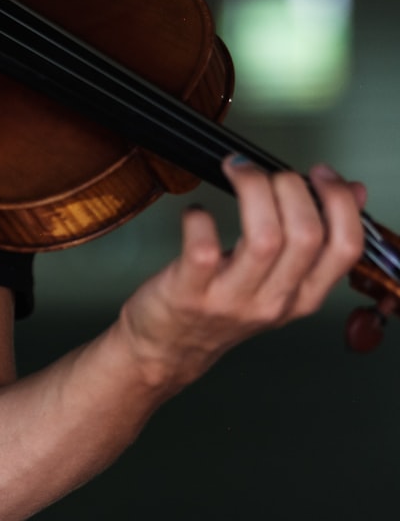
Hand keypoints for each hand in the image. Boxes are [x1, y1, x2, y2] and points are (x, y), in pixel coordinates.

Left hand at [118, 156, 365, 387]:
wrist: (167, 349)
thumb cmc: (219, 309)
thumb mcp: (278, 281)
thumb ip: (313, 242)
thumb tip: (353, 193)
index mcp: (303, 295)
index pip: (345, 247)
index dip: (340, 202)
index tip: (321, 173)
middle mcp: (274, 300)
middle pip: (307, 235)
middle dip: (291, 186)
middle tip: (265, 171)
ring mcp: (232, 299)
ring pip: (264, 238)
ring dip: (252, 191)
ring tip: (236, 172)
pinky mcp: (190, 293)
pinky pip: (203, 248)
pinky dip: (200, 219)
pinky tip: (196, 212)